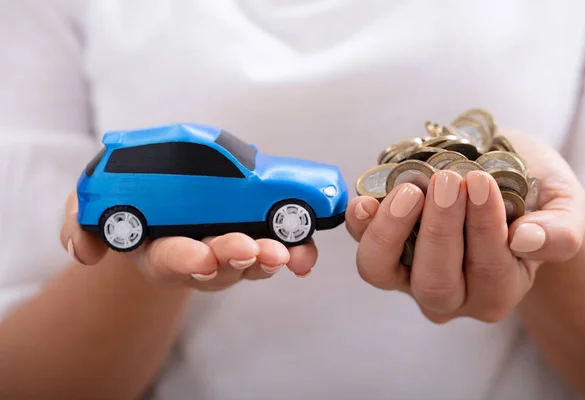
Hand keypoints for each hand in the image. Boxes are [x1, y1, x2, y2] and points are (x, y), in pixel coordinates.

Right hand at [59, 191, 317, 289]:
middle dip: (235, 258)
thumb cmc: (129, 207)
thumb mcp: (93, 209)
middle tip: (253, 249)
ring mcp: (226, 250)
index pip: (171, 258)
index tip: (202, 257)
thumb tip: (83, 251)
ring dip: (270, 256)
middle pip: (218, 265)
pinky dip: (291, 247)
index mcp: (159, 249)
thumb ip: (82, 225)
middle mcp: (196, 256)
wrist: (158, 208)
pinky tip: (303, 245)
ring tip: (286, 250)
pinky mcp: (252, 236)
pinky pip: (274, 245)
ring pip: (251, 261)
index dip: (186, 260)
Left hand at [346, 130, 584, 322]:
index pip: (488, 271)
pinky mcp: (383, 248)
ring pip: (383, 271)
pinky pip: (362, 246)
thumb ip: (558, 232)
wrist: (499, 181)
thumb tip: (524, 241)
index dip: (483, 228)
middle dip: (440, 230)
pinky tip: (366, 200)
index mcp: (497, 290)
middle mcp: (451, 293)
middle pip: (434, 283)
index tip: (481, 183)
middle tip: (450, 181)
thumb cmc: (531, 198)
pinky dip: (360, 225)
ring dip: (392, 230)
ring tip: (412, 189)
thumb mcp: (562, 207)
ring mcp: (408, 273)